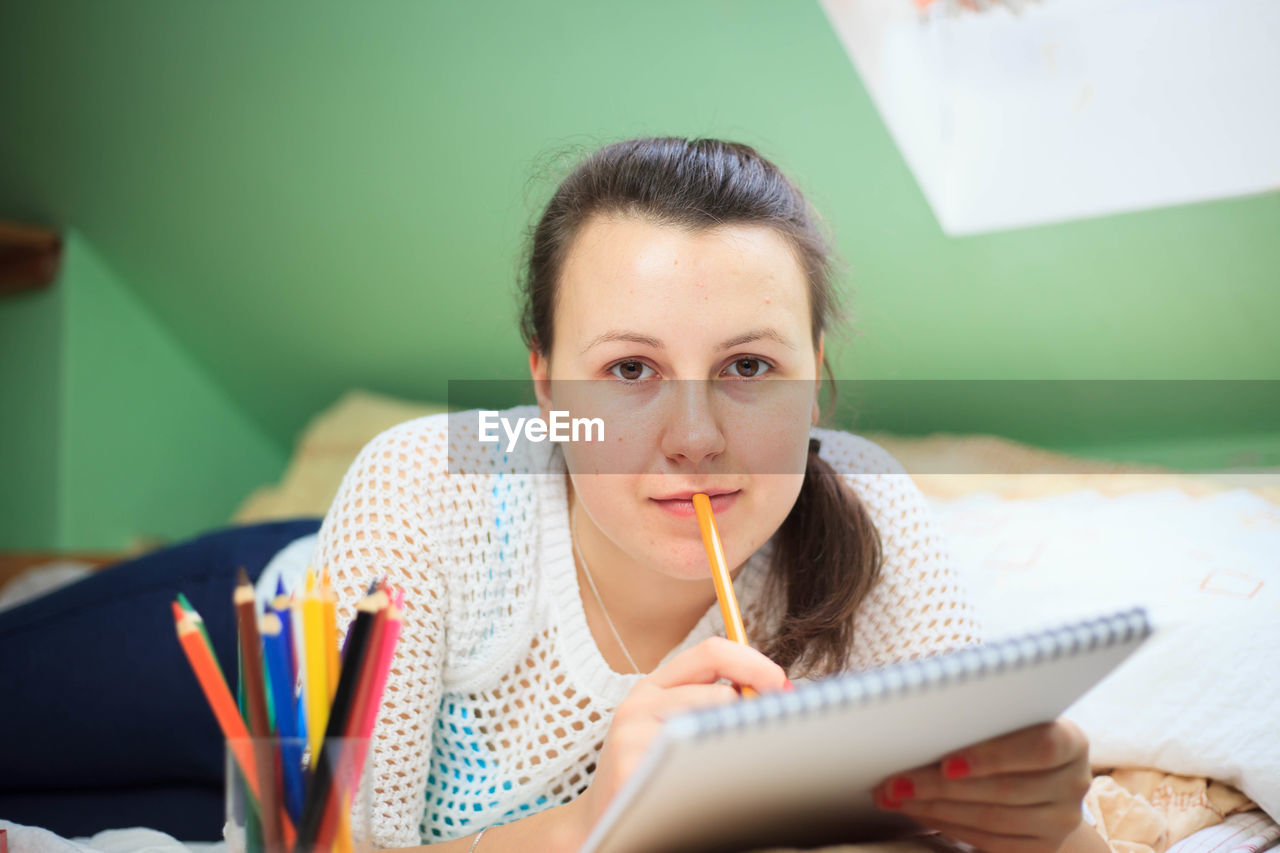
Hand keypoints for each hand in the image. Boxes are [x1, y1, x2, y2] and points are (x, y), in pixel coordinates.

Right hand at [574, 637, 790, 832]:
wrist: (603, 814)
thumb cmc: (650, 768)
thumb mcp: (674, 723)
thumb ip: (712, 700)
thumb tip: (775, 690)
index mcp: (656, 684)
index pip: (711, 651)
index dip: (753, 662)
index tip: (780, 684)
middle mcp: (641, 700)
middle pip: (718, 689)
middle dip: (755, 706)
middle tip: (773, 725)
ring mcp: (632, 732)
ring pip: (709, 722)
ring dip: (733, 740)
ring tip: (733, 761)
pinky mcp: (630, 765)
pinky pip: (691, 759)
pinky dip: (712, 769)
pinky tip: (707, 782)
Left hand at [872, 718, 1092, 852]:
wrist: (1033, 768)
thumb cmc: (1005, 725)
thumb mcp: (1000, 708)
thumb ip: (975, 706)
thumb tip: (921, 710)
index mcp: (1071, 740)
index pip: (1040, 749)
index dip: (993, 757)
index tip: (947, 763)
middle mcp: (1075, 783)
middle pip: (1005, 790)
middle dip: (940, 787)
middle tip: (895, 782)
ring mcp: (1062, 820)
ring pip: (993, 819)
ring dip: (936, 809)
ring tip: (895, 796)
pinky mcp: (1042, 847)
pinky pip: (991, 842)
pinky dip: (949, 827)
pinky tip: (919, 812)